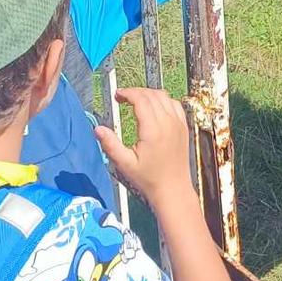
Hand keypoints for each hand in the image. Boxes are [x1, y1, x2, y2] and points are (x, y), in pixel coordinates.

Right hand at [99, 89, 194, 208]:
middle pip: (152, 94)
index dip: (128, 93)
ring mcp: (178, 124)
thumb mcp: (125, 164)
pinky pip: (174, 104)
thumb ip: (110, 145)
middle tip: (123, 97)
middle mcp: (168, 123)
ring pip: (164, 96)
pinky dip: (163, 100)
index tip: (118, 95)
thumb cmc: (149, 179)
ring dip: (149, 94)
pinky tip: (154, 107)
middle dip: (136, 92)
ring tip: (136, 100)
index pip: (141, 99)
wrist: (173, 189)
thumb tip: (98, 129)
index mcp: (153, 130)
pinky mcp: (183, 127)